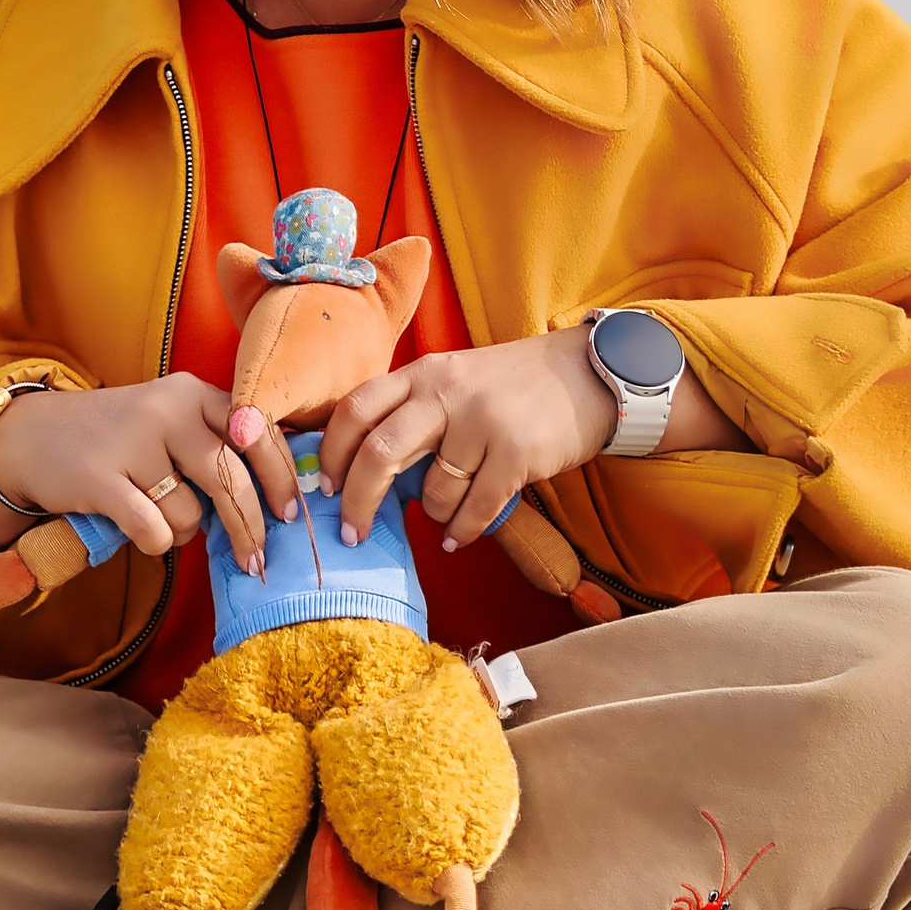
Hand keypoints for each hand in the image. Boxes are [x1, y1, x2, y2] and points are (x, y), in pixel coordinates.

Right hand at [0, 375, 293, 573]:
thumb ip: (217, 443)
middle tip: (257, 560)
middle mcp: (166, 408)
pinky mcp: (100, 477)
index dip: (279, 475)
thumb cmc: (120, 437)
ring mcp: (132, 441)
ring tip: (158, 517)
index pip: (255, 430)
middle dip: (249, 526)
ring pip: (189, 513)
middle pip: (230, 478)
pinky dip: (155, 542)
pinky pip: (154, 531)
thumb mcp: (171, 421)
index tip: (291, 513)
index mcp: (192, 391)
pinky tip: (140, 529)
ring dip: (183, 532)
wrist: (35, 436)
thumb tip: (277, 497)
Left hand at [318, 331, 616, 551]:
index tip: (325, 487)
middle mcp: (446, 392)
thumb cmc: (510, 386)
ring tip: (443, 516)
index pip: (356, 407)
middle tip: (351, 534)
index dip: (332, 452)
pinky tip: (457, 537)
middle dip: (357, 501)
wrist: (585, 373)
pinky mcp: (516, 452)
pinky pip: (475, 508)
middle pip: (379, 451)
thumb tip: (364, 472)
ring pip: (433, 490)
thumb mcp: (454, 380)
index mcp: (423, 372)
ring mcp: (482, 421)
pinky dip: (461, 531)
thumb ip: (412, 412)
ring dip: (432, 515)